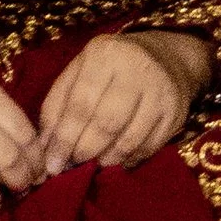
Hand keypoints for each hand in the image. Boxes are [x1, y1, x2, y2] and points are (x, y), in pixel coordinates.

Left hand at [36, 28, 209, 174]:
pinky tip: (116, 161)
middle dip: (84, 151)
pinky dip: (128, 160)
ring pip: (129, 140)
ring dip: (106, 159)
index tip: (52, 164)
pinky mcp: (176, 112)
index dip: (65, 138)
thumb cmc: (109, 67)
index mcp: (104, 55)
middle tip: (72, 165)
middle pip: (106, 124)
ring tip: (93, 164)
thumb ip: (57, 106)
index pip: (80, 105)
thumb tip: (44, 149)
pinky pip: (149, 147)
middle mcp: (136, 69)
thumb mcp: (78, 72)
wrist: (163, 56)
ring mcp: (160, 91)